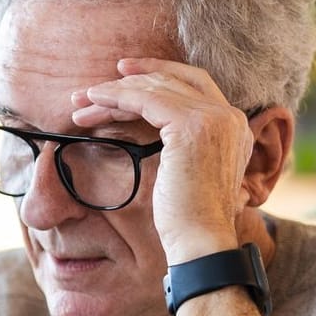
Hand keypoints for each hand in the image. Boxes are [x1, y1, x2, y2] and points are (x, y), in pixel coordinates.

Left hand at [74, 58, 254, 261]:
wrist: (200, 241)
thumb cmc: (188, 219)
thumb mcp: (189, 173)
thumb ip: (183, 147)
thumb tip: (156, 135)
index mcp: (234, 126)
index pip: (195, 84)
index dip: (160, 74)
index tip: (125, 73)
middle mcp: (229, 116)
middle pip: (173, 81)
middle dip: (129, 81)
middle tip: (92, 89)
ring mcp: (213, 118)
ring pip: (155, 89)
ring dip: (114, 92)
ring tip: (80, 101)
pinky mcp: (191, 125)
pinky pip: (146, 99)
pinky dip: (117, 97)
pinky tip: (93, 101)